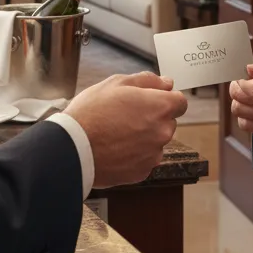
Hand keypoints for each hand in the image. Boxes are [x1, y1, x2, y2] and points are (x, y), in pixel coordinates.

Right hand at [65, 73, 187, 188]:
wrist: (72, 149)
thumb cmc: (91, 114)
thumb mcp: (116, 83)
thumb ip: (147, 80)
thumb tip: (166, 83)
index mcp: (160, 107)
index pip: (180, 101)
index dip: (166, 98)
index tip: (151, 99)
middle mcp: (162, 132)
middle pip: (167, 121)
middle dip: (153, 117)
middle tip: (126, 114)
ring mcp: (153, 154)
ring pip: (156, 141)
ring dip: (144, 136)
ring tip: (117, 132)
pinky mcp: (142, 172)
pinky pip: (144, 158)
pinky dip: (135, 154)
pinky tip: (115, 148)